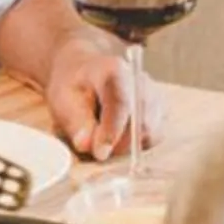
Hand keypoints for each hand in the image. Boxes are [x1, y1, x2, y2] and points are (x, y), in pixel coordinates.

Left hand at [44, 29, 154, 159]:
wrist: (86, 73)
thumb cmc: (74, 85)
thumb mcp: (63, 100)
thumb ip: (76, 122)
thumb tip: (87, 145)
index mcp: (114, 71)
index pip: (121, 103)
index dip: (111, 131)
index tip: (99, 152)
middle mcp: (141, 81)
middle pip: (141, 122)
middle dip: (118, 144)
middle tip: (96, 149)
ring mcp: (155, 95)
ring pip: (150, 133)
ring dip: (126, 145)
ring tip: (104, 137)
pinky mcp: (160, 111)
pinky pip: (153, 137)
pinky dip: (135, 144)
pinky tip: (118, 135)